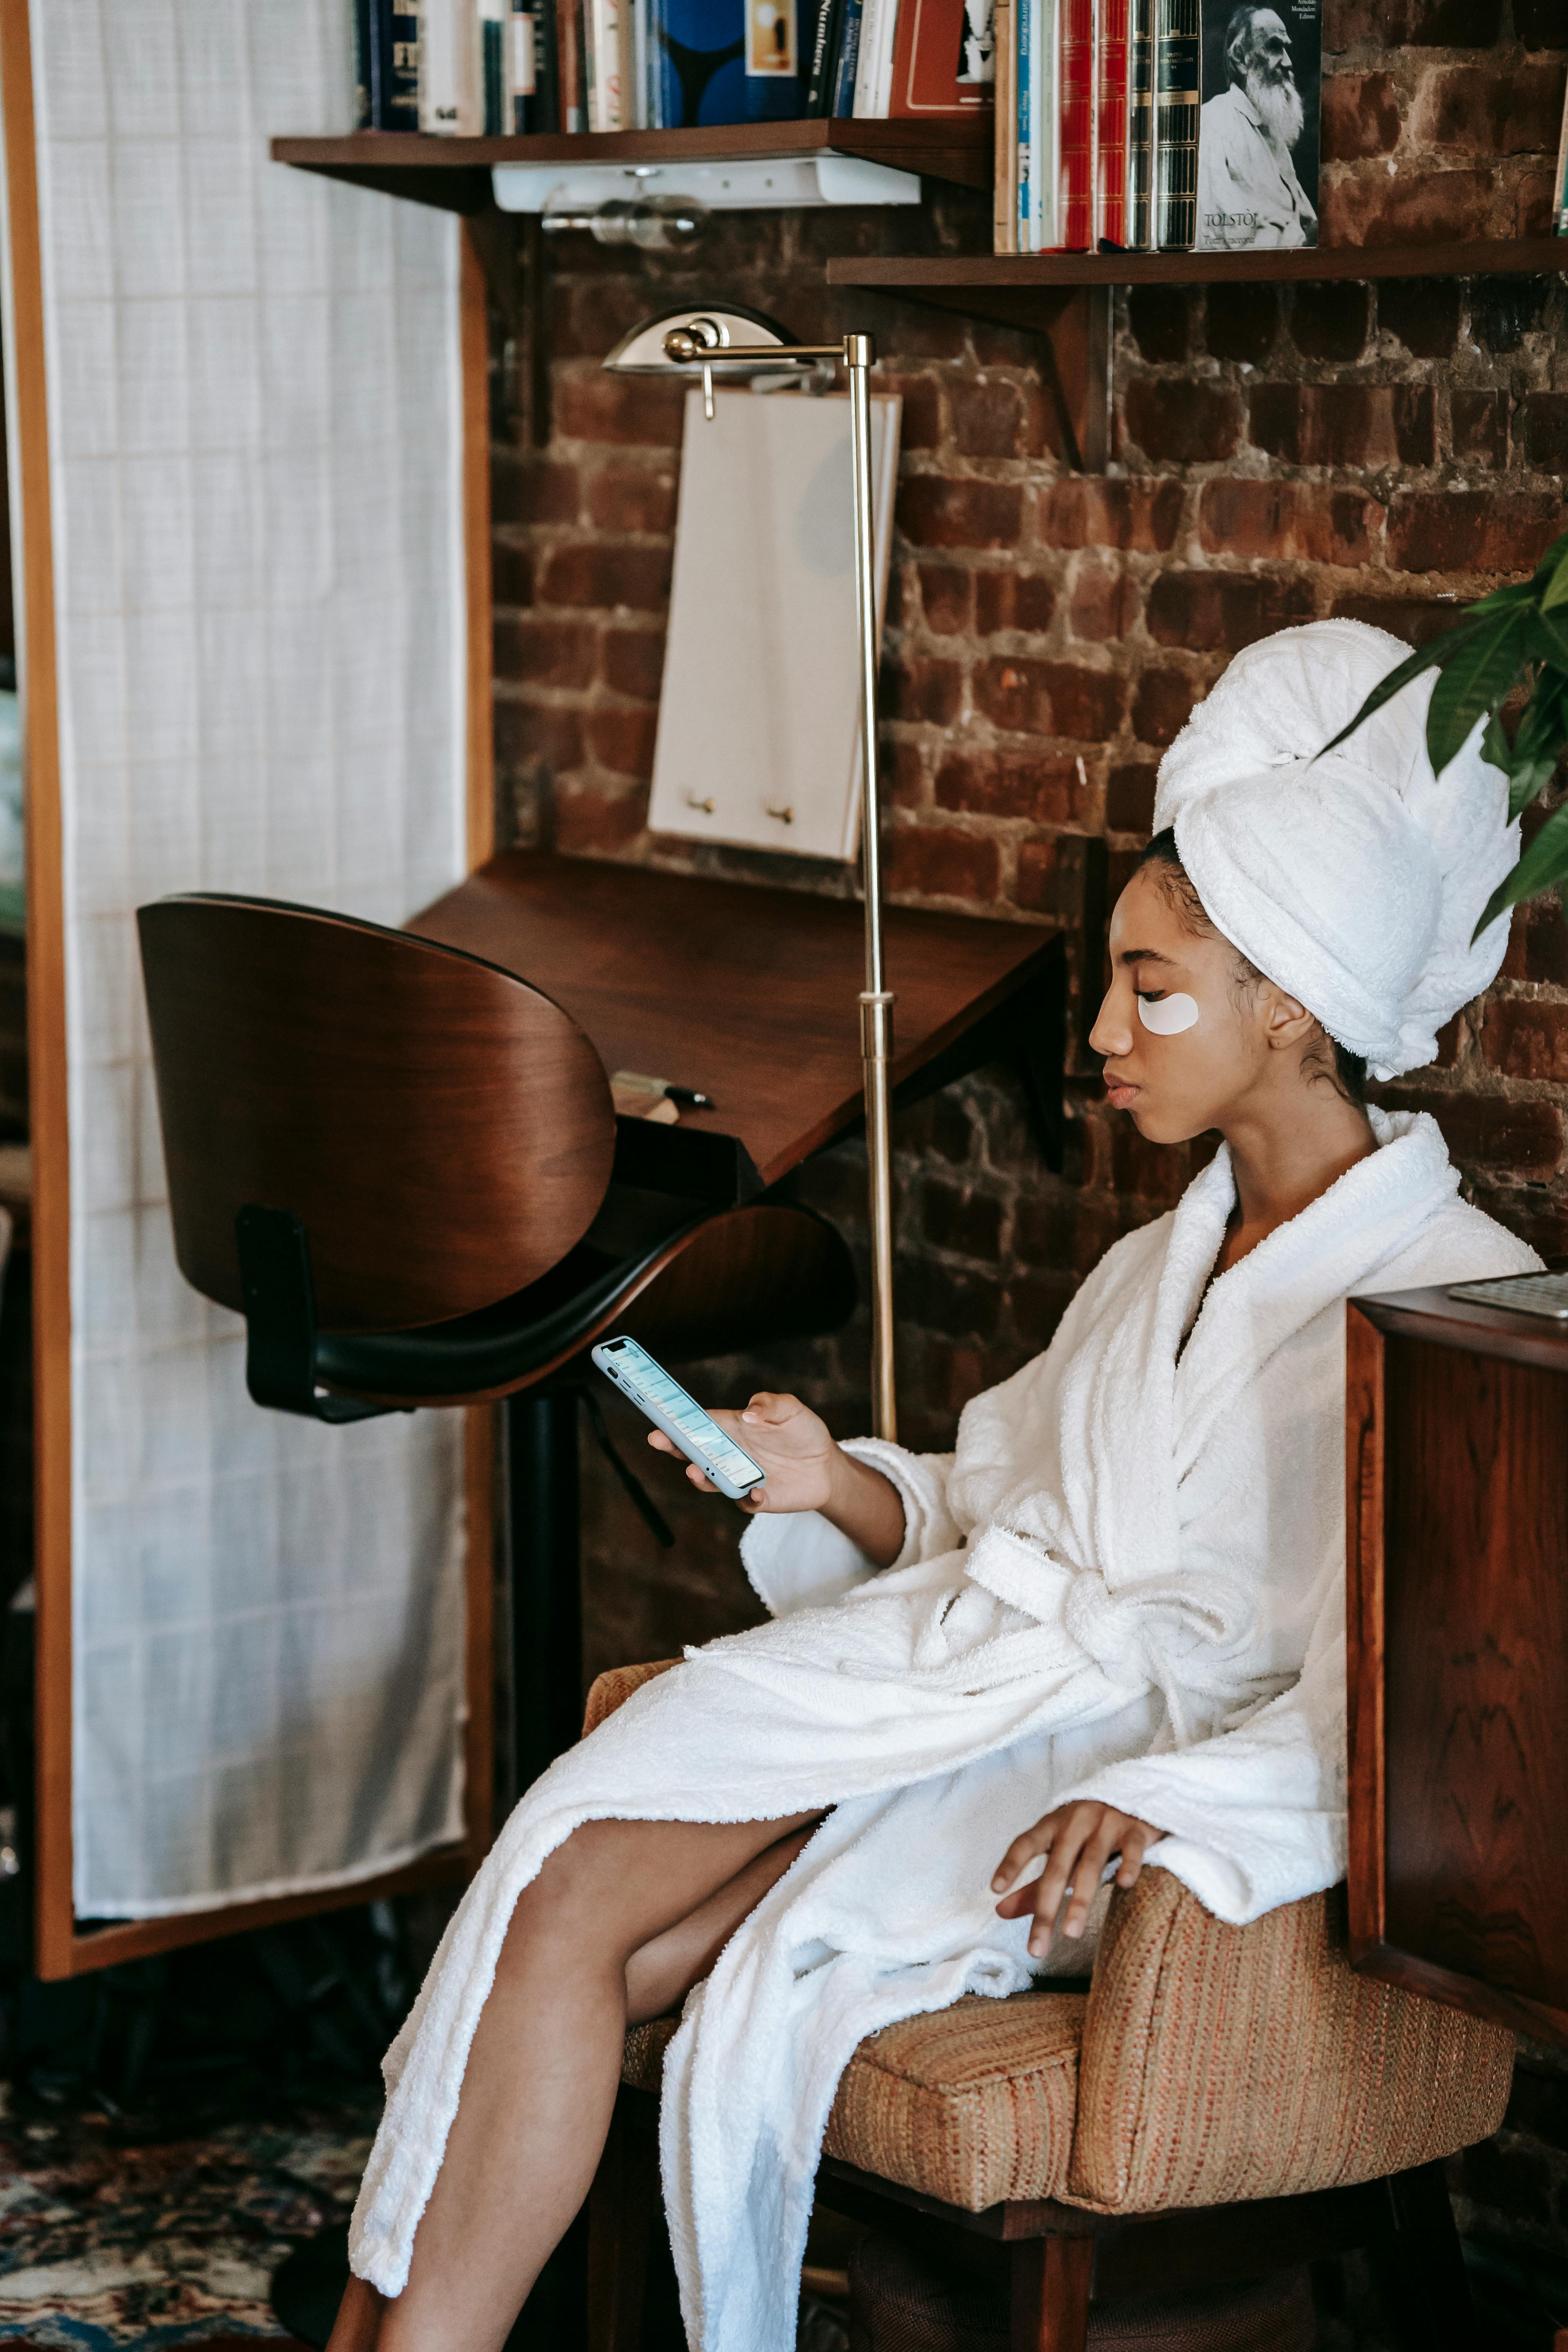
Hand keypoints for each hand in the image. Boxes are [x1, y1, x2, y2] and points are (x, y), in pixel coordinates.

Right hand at [647, 1391, 839, 1517]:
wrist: (827, 1466)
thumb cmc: (804, 1431)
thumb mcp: (791, 1409)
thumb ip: (769, 1404)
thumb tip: (747, 1414)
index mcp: (734, 1427)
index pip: (701, 1422)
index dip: (679, 1419)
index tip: (659, 1416)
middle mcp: (731, 1453)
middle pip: (695, 1451)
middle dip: (674, 1446)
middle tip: (658, 1440)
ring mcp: (741, 1477)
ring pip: (712, 1480)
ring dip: (701, 1477)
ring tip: (694, 1472)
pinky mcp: (757, 1498)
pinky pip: (744, 1502)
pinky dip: (747, 1498)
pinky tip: (757, 1491)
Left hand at [991, 1801, 1161, 1956]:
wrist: (1132, 1795)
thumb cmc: (1087, 1831)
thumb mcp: (1058, 1850)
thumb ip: (1032, 1884)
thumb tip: (1000, 1911)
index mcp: (1052, 1825)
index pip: (1026, 1843)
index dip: (1011, 1864)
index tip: (995, 1889)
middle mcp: (1076, 1822)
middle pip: (1057, 1867)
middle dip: (1046, 1909)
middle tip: (1037, 1948)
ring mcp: (1106, 1823)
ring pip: (1091, 1864)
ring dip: (1080, 1899)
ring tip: (1071, 1933)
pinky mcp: (1135, 1829)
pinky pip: (1131, 1848)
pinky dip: (1128, 1865)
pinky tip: (1124, 1884)